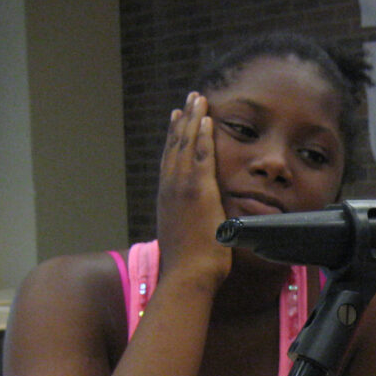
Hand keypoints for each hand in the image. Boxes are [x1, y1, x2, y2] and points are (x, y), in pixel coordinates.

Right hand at [156, 92, 230, 288]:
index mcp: (168, 198)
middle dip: (183, 121)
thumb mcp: (186, 238)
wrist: (187, 276)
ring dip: (193, 120)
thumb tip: (197, 224)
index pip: (170, 160)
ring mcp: (182, 188)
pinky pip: (201, 156)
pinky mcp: (198, 191)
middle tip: (188, 100)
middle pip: (175, 146)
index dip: (173, 138)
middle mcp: (170, 188)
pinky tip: (207, 119)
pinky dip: (203, 136)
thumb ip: (190, 224)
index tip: (177, 119)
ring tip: (197, 99)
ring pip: (186, 145)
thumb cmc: (190, 267)